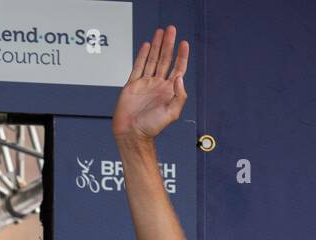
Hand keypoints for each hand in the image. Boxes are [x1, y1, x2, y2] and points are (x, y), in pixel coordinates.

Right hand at [112, 25, 189, 140]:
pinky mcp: (133, 85)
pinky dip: (142, 55)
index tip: (184, 43)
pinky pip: (138, 66)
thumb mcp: (172, 113)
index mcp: (169, 91)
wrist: (132, 133)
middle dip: (168, 44)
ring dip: (157, 45)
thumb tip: (180, 77)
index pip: (178, 68)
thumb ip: (179, 96)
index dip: (182, 56)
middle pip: (165, 59)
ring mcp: (146, 84)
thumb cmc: (152, 127)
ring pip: (152, 59)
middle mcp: (158, 85)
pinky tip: (146, 45)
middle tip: (171, 30)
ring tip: (160, 32)